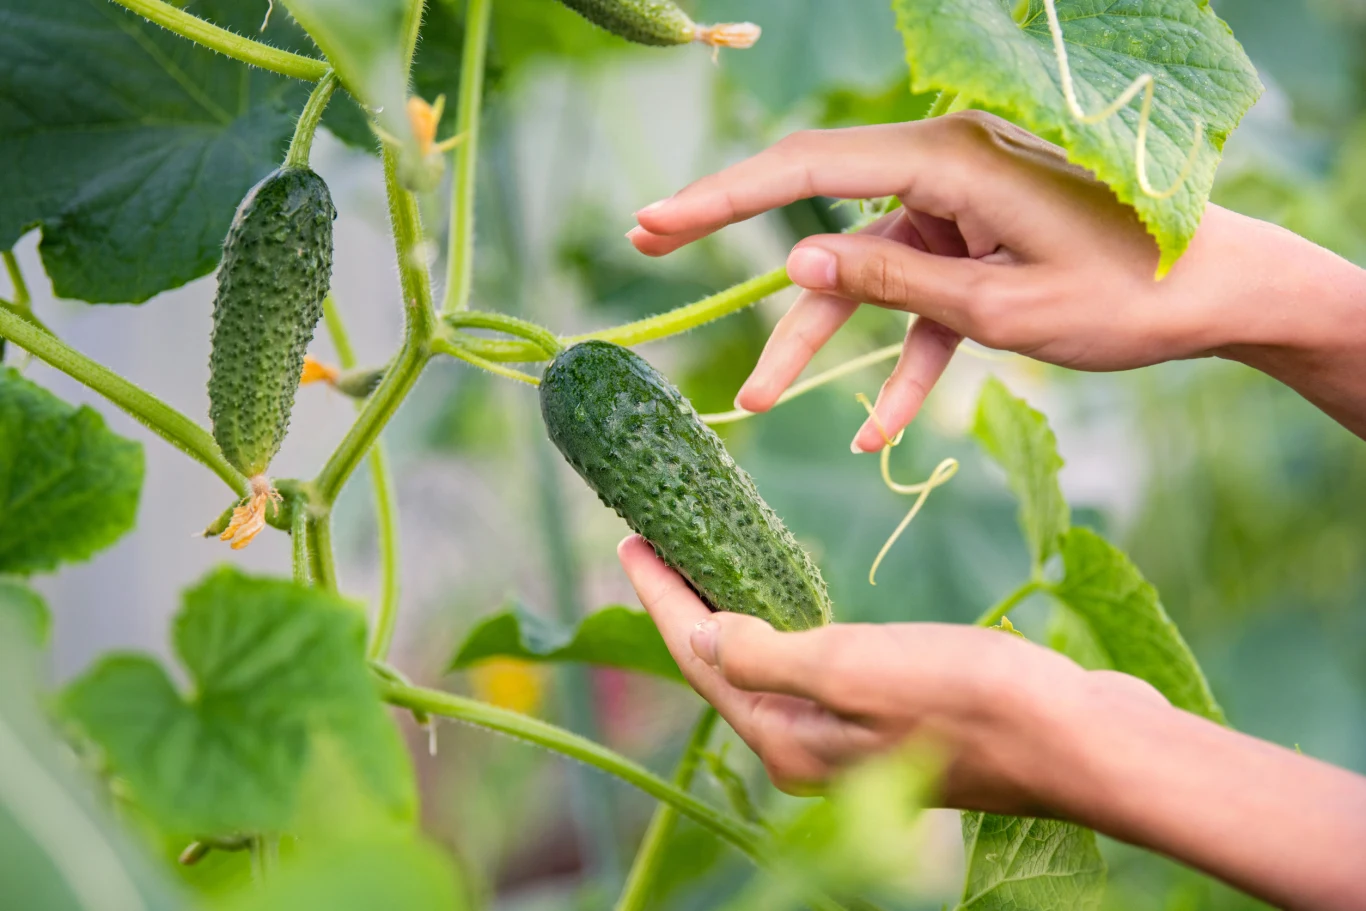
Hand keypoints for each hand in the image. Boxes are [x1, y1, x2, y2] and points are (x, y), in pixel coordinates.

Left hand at [619, 535, 1365, 910]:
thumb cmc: (967, 698)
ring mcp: (849, 734)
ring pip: (766, 661)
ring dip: (731, 607)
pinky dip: (784, 620)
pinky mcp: (889, 714)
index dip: (659, 596)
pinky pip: (811, 660)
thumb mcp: (852, 668)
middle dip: (685, 600)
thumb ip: (766, 656)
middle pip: (724, 661)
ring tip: (705, 554)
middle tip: (656, 535)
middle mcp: (808, 745)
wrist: (1078, 737)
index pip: (699, 657)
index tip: (629, 537)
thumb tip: (699, 637)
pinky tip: (785, 594)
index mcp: (787, 738)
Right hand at [627, 112, 1365, 445]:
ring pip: (869, 273)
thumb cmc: (1125, 298)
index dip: (721, 197)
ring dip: (822, 339)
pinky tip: (874, 434)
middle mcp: (946, 173)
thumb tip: (796, 262)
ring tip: (759, 397)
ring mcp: (962, 212)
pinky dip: (901, 361)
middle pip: (823, 209)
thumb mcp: (997, 306)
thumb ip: (892, 283)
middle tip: (654, 251)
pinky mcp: (981, 251)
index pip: (809, 171)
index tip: (653, 223)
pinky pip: (923, 304)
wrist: (1224, 296)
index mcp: (948, 162)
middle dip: (743, 246)